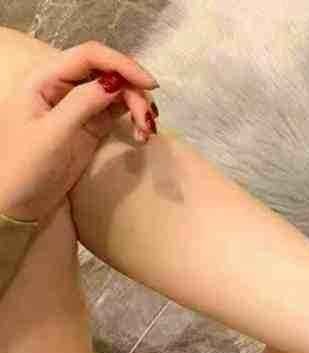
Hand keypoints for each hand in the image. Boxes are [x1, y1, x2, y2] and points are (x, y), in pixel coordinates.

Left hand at [0, 41, 158, 221]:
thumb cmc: (25, 167)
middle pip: (108, 72)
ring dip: (138, 107)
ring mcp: (77, 105)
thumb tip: (116, 82)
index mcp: (43, 78)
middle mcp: (61, 85)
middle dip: (133, 92)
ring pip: (117, 92)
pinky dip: (134, 120)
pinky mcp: (90, 125)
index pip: (89, 55)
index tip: (149, 86)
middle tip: (149, 122)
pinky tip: (141, 135)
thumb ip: (83, 103)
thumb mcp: (54, 133)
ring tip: (146, 133)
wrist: (19, 202)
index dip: (122, 65)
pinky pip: (119, 112)